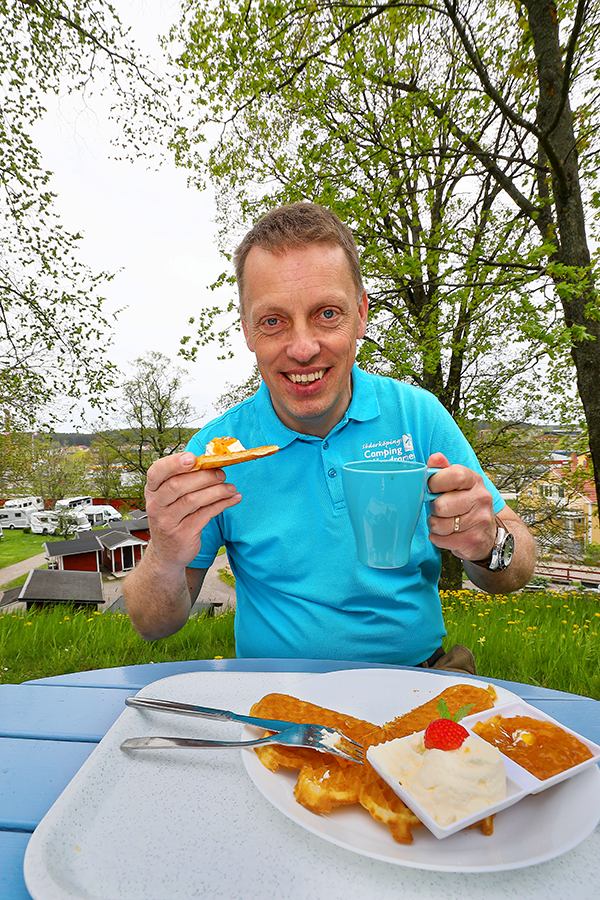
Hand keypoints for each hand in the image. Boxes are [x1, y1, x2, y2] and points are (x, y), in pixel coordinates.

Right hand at [144, 452, 241, 568]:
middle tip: (220, 473)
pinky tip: (231, 499)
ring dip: (216, 491)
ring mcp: (167, 521)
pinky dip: (221, 504)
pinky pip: (204, 514)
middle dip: (203, 476)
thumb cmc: (172, 519)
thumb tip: (210, 463)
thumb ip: (183, 481)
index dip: (173, 463)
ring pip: (193, 500)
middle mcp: (156, 505)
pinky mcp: (182, 534)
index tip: (193, 458)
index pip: (156, 472)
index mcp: (152, 491)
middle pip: (178, 484)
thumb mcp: (169, 499)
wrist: (167, 553)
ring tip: (230, 488)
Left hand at [426, 452, 495, 561]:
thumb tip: (434, 458)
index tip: (431, 488)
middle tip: (438, 509)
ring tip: (443, 521)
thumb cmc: (466, 504)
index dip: (435, 482)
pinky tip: (447, 533)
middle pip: (441, 505)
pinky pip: (441, 540)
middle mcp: (481, 499)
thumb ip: (443, 470)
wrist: (488, 533)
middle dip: (433, 508)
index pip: (454, 476)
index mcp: (474, 481)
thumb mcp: (458, 484)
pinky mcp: (474, 540)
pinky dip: (438, 538)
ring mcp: (479, 521)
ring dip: (435, 524)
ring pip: (439, 525)